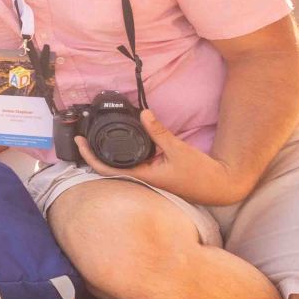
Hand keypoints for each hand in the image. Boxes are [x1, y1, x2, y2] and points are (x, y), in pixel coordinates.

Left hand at [75, 109, 242, 202]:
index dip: (90, 157)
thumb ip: (159, 131)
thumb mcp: (178, 149)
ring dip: (105, 154)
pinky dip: (122, 153)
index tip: (79, 142)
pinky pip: (132, 164)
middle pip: (108, 169)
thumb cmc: (200, 173)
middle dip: (92, 154)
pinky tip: (119, 142)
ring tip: (93, 137)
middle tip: (81, 136)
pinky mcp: (155, 173)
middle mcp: (142, 179)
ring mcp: (148, 177)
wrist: (219, 186)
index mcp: (144, 176)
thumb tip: (144, 113)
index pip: (107, 170)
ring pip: (119, 167)